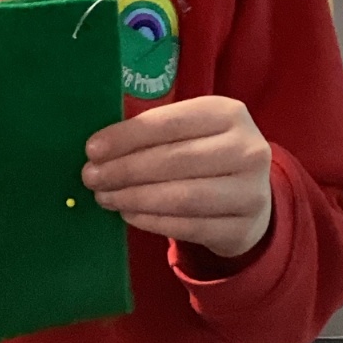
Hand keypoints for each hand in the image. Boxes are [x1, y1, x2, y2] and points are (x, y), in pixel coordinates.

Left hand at [81, 96, 272, 260]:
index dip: (128, 136)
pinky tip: (129, 214)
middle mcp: (248, 150)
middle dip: (125, 170)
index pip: (170, 122)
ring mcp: (251, 192)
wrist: (251, 200)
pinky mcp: (242, 228)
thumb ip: (152, 133)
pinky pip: (188, 226)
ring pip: (181, 197)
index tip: (92, 149)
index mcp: (228, 114)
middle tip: (91, 177)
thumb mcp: (191, 132)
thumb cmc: (206, 156)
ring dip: (134, 198)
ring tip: (105, 197)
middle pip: (175, 160)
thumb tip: (99, 149)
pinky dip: (152, 221)